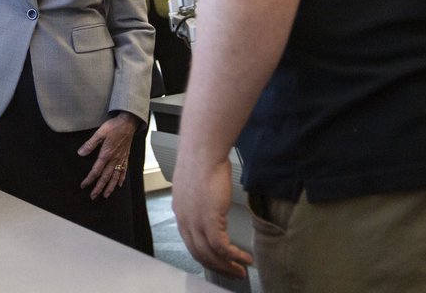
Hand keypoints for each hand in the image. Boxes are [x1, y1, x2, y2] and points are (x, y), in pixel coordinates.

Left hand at [76, 112, 137, 199]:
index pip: (96, 171)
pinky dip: (121, 179)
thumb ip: (90, 144)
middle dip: (99, 188)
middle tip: (93, 197)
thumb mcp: (99, 133)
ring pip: (115, 177)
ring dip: (110, 187)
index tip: (83, 186)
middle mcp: (114, 160)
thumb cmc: (114, 126)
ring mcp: (121, 159)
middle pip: (105, 177)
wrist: (128, 123)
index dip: (89, 179)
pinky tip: (119, 185)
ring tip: (106, 195)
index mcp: (106, 155)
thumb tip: (80, 153)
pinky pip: (124, 171)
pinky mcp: (126, 157)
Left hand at [173, 150, 252, 278]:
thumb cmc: (201, 160)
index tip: (217, 262)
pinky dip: (234, 256)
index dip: (205, 256)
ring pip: (210, 255)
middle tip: (231, 272)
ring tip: (240, 270)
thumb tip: (210, 203)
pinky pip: (222, 248)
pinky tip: (244, 258)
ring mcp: (195, 222)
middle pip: (199, 254)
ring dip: (227, 266)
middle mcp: (185, 221)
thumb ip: (200, 199)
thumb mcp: (196, 184)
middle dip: (216, 267)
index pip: (190, 243)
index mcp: (181, 213)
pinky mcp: (209, 221)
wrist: (202, 152)